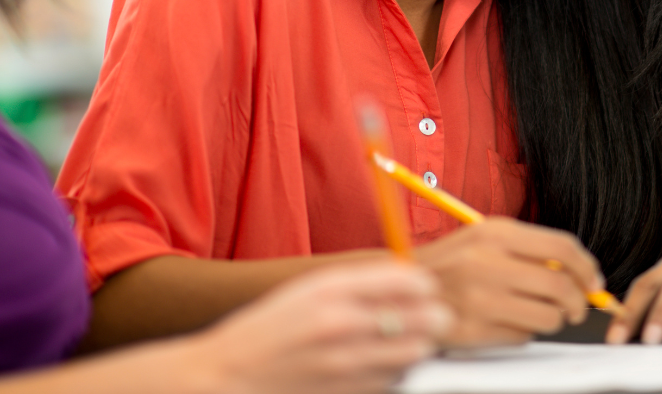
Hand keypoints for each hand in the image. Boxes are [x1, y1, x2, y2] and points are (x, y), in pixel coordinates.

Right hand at [189, 261, 449, 393]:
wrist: (228, 376)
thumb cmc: (270, 328)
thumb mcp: (309, 289)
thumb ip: (361, 281)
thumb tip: (411, 279)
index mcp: (333, 290)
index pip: (412, 281)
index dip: (424, 285)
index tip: (423, 289)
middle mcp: (343, 326)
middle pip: (426, 320)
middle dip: (433, 317)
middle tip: (429, 317)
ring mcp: (346, 365)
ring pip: (416, 354)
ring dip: (416, 347)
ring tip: (401, 342)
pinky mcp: (346, 393)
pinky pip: (393, 382)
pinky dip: (394, 373)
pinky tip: (378, 365)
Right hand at [414, 217, 603, 345]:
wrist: (402, 291)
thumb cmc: (452, 265)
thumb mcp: (485, 240)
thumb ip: (529, 249)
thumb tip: (580, 270)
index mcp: (495, 233)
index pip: (562, 247)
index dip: (588, 267)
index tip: (594, 281)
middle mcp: (488, 262)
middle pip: (561, 286)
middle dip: (579, 302)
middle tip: (576, 307)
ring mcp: (480, 298)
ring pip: (549, 316)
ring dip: (552, 319)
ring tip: (535, 313)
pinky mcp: (475, 330)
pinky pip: (523, 336)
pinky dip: (523, 332)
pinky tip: (505, 322)